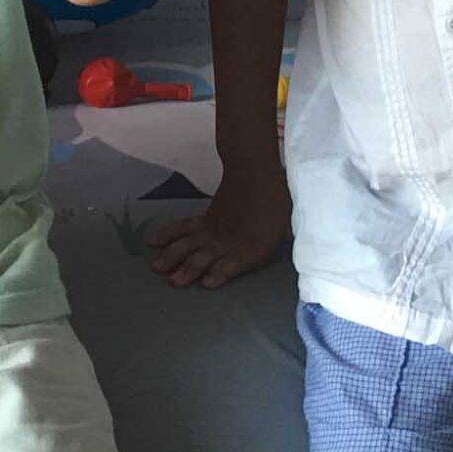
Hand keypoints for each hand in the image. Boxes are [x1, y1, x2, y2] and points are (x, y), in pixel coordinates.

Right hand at [146, 169, 290, 288]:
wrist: (255, 168)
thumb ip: (287, 239)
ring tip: (158, 267)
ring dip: (174, 256)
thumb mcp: (288, 222)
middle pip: (205, 255)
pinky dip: (168, 233)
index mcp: (252, 243)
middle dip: (189, 268)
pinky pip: (183, 227)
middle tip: (173, 280)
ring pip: (189, 243)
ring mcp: (213, 229)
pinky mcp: (205, 220)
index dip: (221, 273)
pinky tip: (153, 241)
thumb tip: (299, 250)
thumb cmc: (275, 199)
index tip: (207, 283)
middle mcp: (228, 239)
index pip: (234, 262)